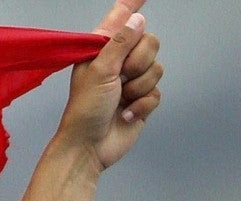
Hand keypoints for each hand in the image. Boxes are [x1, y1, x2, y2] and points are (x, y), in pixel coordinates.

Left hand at [55, 0, 162, 170]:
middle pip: (150, 43)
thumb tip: (137, 19)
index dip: (131, 7)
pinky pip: (157, 92)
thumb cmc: (84, 111)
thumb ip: (120, 43)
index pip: (120, 21)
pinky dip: (142, 104)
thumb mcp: (99, 71)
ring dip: (139, 87)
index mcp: (100, 51)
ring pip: (156, 68)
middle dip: (138, 63)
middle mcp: (116, 62)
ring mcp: (130, 81)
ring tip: (119, 100)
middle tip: (119, 79)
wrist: (88, 147)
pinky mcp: (140, 100)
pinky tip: (125, 115)